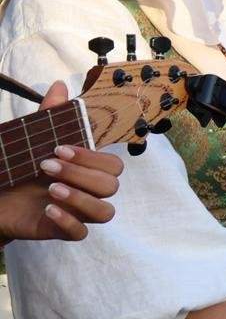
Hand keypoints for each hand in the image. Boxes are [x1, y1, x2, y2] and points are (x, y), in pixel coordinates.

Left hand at [0, 84, 124, 243]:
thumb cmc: (18, 167)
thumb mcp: (33, 139)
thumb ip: (50, 115)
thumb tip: (61, 85)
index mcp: (86, 169)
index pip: (114, 165)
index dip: (91, 158)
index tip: (59, 148)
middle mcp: (88, 191)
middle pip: (111, 186)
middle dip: (81, 175)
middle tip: (47, 166)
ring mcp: (77, 212)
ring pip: (104, 212)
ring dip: (80, 199)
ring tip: (50, 189)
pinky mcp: (62, 231)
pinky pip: (81, 233)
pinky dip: (68, 221)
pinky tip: (48, 209)